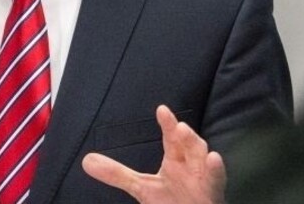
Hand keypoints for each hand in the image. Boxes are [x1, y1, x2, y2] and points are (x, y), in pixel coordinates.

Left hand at [82, 105, 225, 203]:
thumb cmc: (173, 200)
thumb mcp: (142, 188)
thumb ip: (117, 174)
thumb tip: (87, 161)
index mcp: (176, 160)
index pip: (172, 139)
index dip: (168, 124)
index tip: (161, 109)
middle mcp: (192, 166)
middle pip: (190, 146)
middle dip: (186, 136)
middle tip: (178, 126)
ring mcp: (204, 181)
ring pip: (205, 162)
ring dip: (201, 150)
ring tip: (191, 139)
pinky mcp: (212, 195)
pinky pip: (216, 182)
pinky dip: (216, 171)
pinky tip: (214, 160)